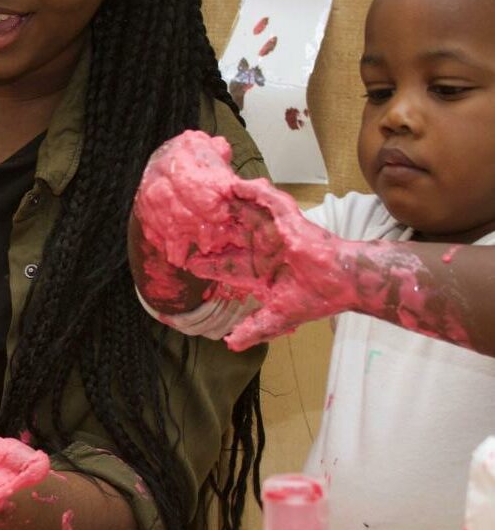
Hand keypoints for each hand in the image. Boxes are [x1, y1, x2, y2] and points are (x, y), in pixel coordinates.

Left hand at [134, 130, 356, 347]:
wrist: (343, 283)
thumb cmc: (316, 298)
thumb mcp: (277, 317)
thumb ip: (253, 330)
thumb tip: (230, 344)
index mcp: (261, 270)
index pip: (226, 266)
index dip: (208, 264)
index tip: (187, 264)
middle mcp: (264, 248)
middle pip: (230, 237)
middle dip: (210, 233)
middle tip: (185, 226)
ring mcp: (275, 232)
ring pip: (244, 215)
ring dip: (226, 206)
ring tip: (204, 197)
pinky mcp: (288, 218)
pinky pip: (268, 200)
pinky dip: (252, 191)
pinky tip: (235, 185)